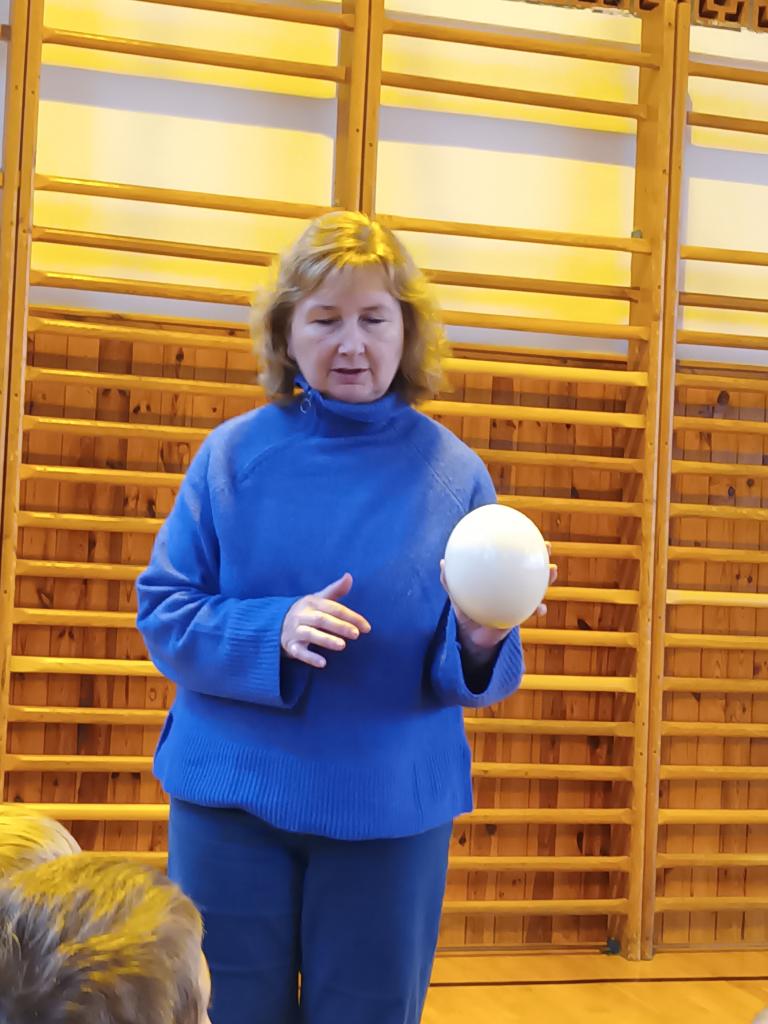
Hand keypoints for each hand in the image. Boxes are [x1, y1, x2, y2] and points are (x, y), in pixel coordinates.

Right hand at [281, 573, 370, 668]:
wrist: (275, 623)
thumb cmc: (306, 611)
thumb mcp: (319, 599)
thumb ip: (336, 590)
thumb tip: (349, 576)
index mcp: (312, 602)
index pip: (334, 608)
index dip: (351, 616)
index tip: (367, 627)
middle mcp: (302, 615)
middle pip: (322, 619)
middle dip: (340, 626)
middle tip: (356, 634)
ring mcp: (295, 630)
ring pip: (310, 634)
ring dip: (326, 639)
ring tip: (342, 646)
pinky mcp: (290, 646)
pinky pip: (299, 652)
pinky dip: (310, 657)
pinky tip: (323, 664)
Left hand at [440, 542, 558, 657]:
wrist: (472, 637)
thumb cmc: (466, 613)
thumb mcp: (457, 595)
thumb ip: (450, 580)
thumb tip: (443, 562)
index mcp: (499, 580)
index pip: (511, 559)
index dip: (519, 546)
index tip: (525, 532)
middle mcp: (512, 588)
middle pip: (530, 570)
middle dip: (541, 556)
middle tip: (547, 547)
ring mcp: (519, 601)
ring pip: (537, 588)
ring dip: (547, 579)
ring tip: (552, 571)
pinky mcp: (521, 616)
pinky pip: (532, 611)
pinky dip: (538, 609)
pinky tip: (541, 608)